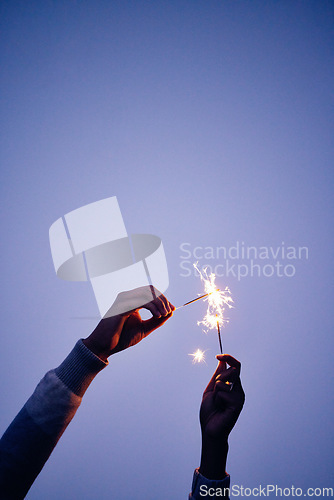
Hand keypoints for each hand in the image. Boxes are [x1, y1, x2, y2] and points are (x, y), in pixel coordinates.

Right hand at [83, 287, 174, 360]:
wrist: (105, 347)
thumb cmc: (121, 337)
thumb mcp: (144, 328)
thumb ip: (157, 320)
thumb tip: (171, 312)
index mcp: (131, 300)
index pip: (150, 291)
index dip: (163, 298)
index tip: (172, 309)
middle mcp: (126, 297)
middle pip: (150, 289)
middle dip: (162, 299)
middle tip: (169, 311)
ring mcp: (123, 300)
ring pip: (146, 293)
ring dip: (159, 303)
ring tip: (163, 315)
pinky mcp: (121, 307)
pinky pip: (141, 301)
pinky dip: (153, 307)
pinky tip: (157, 316)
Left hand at [199, 354, 244, 479]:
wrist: (209, 429)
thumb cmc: (210, 412)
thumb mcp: (211, 389)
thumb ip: (217, 376)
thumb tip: (222, 362)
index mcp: (232, 385)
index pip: (235, 366)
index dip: (228, 358)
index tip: (218, 356)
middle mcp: (238, 390)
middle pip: (233, 369)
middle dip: (220, 376)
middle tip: (215, 390)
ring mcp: (239, 397)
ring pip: (228, 379)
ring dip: (217, 388)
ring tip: (217, 402)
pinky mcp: (238, 404)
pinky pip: (224, 391)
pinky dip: (217, 398)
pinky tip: (220, 409)